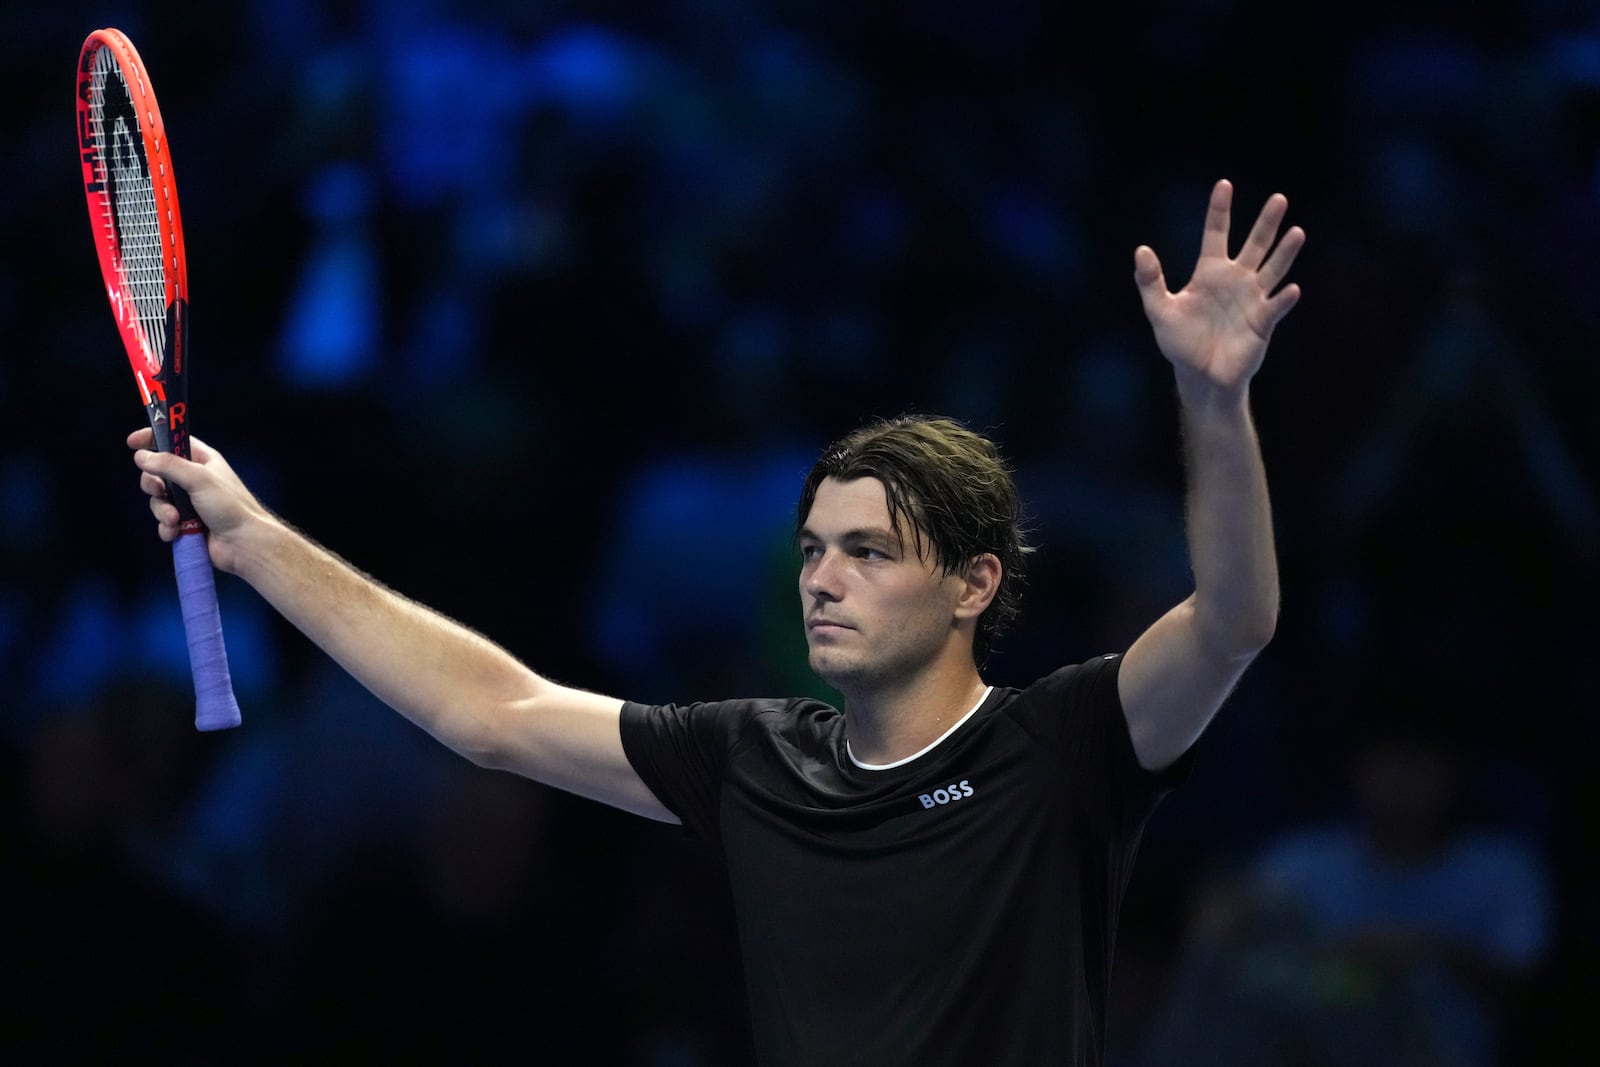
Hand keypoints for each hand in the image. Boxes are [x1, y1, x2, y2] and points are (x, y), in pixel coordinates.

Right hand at [128, 427, 263, 573]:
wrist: (243, 543)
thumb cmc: (230, 506)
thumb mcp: (199, 478)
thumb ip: (169, 465)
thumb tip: (141, 456)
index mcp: (202, 461)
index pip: (173, 442)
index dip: (152, 439)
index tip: (132, 442)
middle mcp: (194, 479)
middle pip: (158, 473)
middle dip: (153, 484)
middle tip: (159, 491)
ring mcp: (189, 502)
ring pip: (158, 500)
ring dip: (162, 511)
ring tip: (176, 520)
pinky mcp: (186, 523)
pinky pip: (164, 522)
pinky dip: (167, 527)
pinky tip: (176, 532)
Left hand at [1134, 179, 1303, 399]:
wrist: (1200, 376)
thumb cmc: (1180, 343)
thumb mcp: (1160, 311)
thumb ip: (1150, 282)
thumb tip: (1140, 250)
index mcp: (1209, 272)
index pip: (1216, 233)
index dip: (1220, 210)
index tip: (1224, 184)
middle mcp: (1235, 280)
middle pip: (1254, 245)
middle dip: (1266, 223)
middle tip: (1279, 198)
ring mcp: (1252, 299)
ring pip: (1273, 269)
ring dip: (1284, 252)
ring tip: (1297, 232)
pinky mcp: (1263, 322)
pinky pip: (1276, 307)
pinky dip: (1283, 299)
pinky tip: (1292, 289)